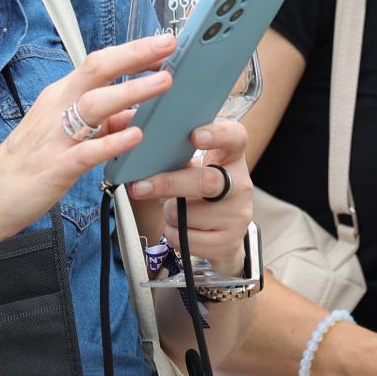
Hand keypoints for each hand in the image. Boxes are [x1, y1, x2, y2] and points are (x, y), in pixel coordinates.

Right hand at [0, 33, 175, 241]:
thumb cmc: (28, 163)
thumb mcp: (64, 134)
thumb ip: (100, 123)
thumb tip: (133, 112)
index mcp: (59, 97)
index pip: (98, 65)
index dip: (132, 52)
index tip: (163, 45)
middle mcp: (56, 109)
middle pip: (95, 70)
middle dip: (133, 54)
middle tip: (167, 45)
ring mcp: (55, 137)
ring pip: (93, 105)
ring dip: (130, 91)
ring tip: (163, 82)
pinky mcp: (55, 167)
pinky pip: (86, 151)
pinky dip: (111, 142)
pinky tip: (135, 135)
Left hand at [125, 120, 253, 273]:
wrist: (222, 233)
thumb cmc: (198, 192)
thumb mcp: (194, 168)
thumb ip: (176, 157)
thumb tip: (136, 154)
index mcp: (230, 158)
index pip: (234, 137)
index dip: (217, 134)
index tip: (194, 135)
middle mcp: (240, 185)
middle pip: (206, 182)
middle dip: (168, 184)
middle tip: (138, 187)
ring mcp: (238, 215)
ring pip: (188, 215)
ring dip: (169, 214)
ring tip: (176, 210)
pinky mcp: (230, 241)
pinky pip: (187, 239)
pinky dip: (174, 234)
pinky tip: (181, 228)